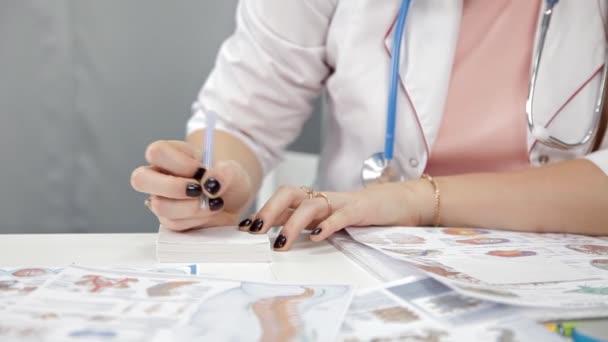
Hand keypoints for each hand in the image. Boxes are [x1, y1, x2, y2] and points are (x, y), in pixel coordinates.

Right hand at [130, 140, 253, 230]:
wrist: (231, 200)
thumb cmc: (226, 179)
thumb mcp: (234, 171)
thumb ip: (225, 172)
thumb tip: (210, 182)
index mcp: (170, 155)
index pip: (156, 152)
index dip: (177, 162)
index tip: (201, 170)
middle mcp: (158, 176)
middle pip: (140, 179)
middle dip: (173, 187)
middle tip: (198, 190)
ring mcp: (160, 199)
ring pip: (159, 206)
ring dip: (191, 207)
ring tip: (212, 203)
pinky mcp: (168, 220)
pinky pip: (174, 224)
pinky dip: (196, 220)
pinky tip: (209, 212)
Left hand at [241, 182, 431, 250]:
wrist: (399, 202)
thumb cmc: (361, 213)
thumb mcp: (330, 219)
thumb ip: (308, 224)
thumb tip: (278, 237)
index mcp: (315, 202)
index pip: (282, 201)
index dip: (262, 211)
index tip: (243, 228)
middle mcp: (323, 199)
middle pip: (289, 194)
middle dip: (269, 210)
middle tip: (254, 231)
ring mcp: (341, 203)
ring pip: (311, 205)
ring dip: (292, 223)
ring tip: (281, 243)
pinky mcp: (360, 210)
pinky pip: (341, 215)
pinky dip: (328, 225)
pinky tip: (317, 237)